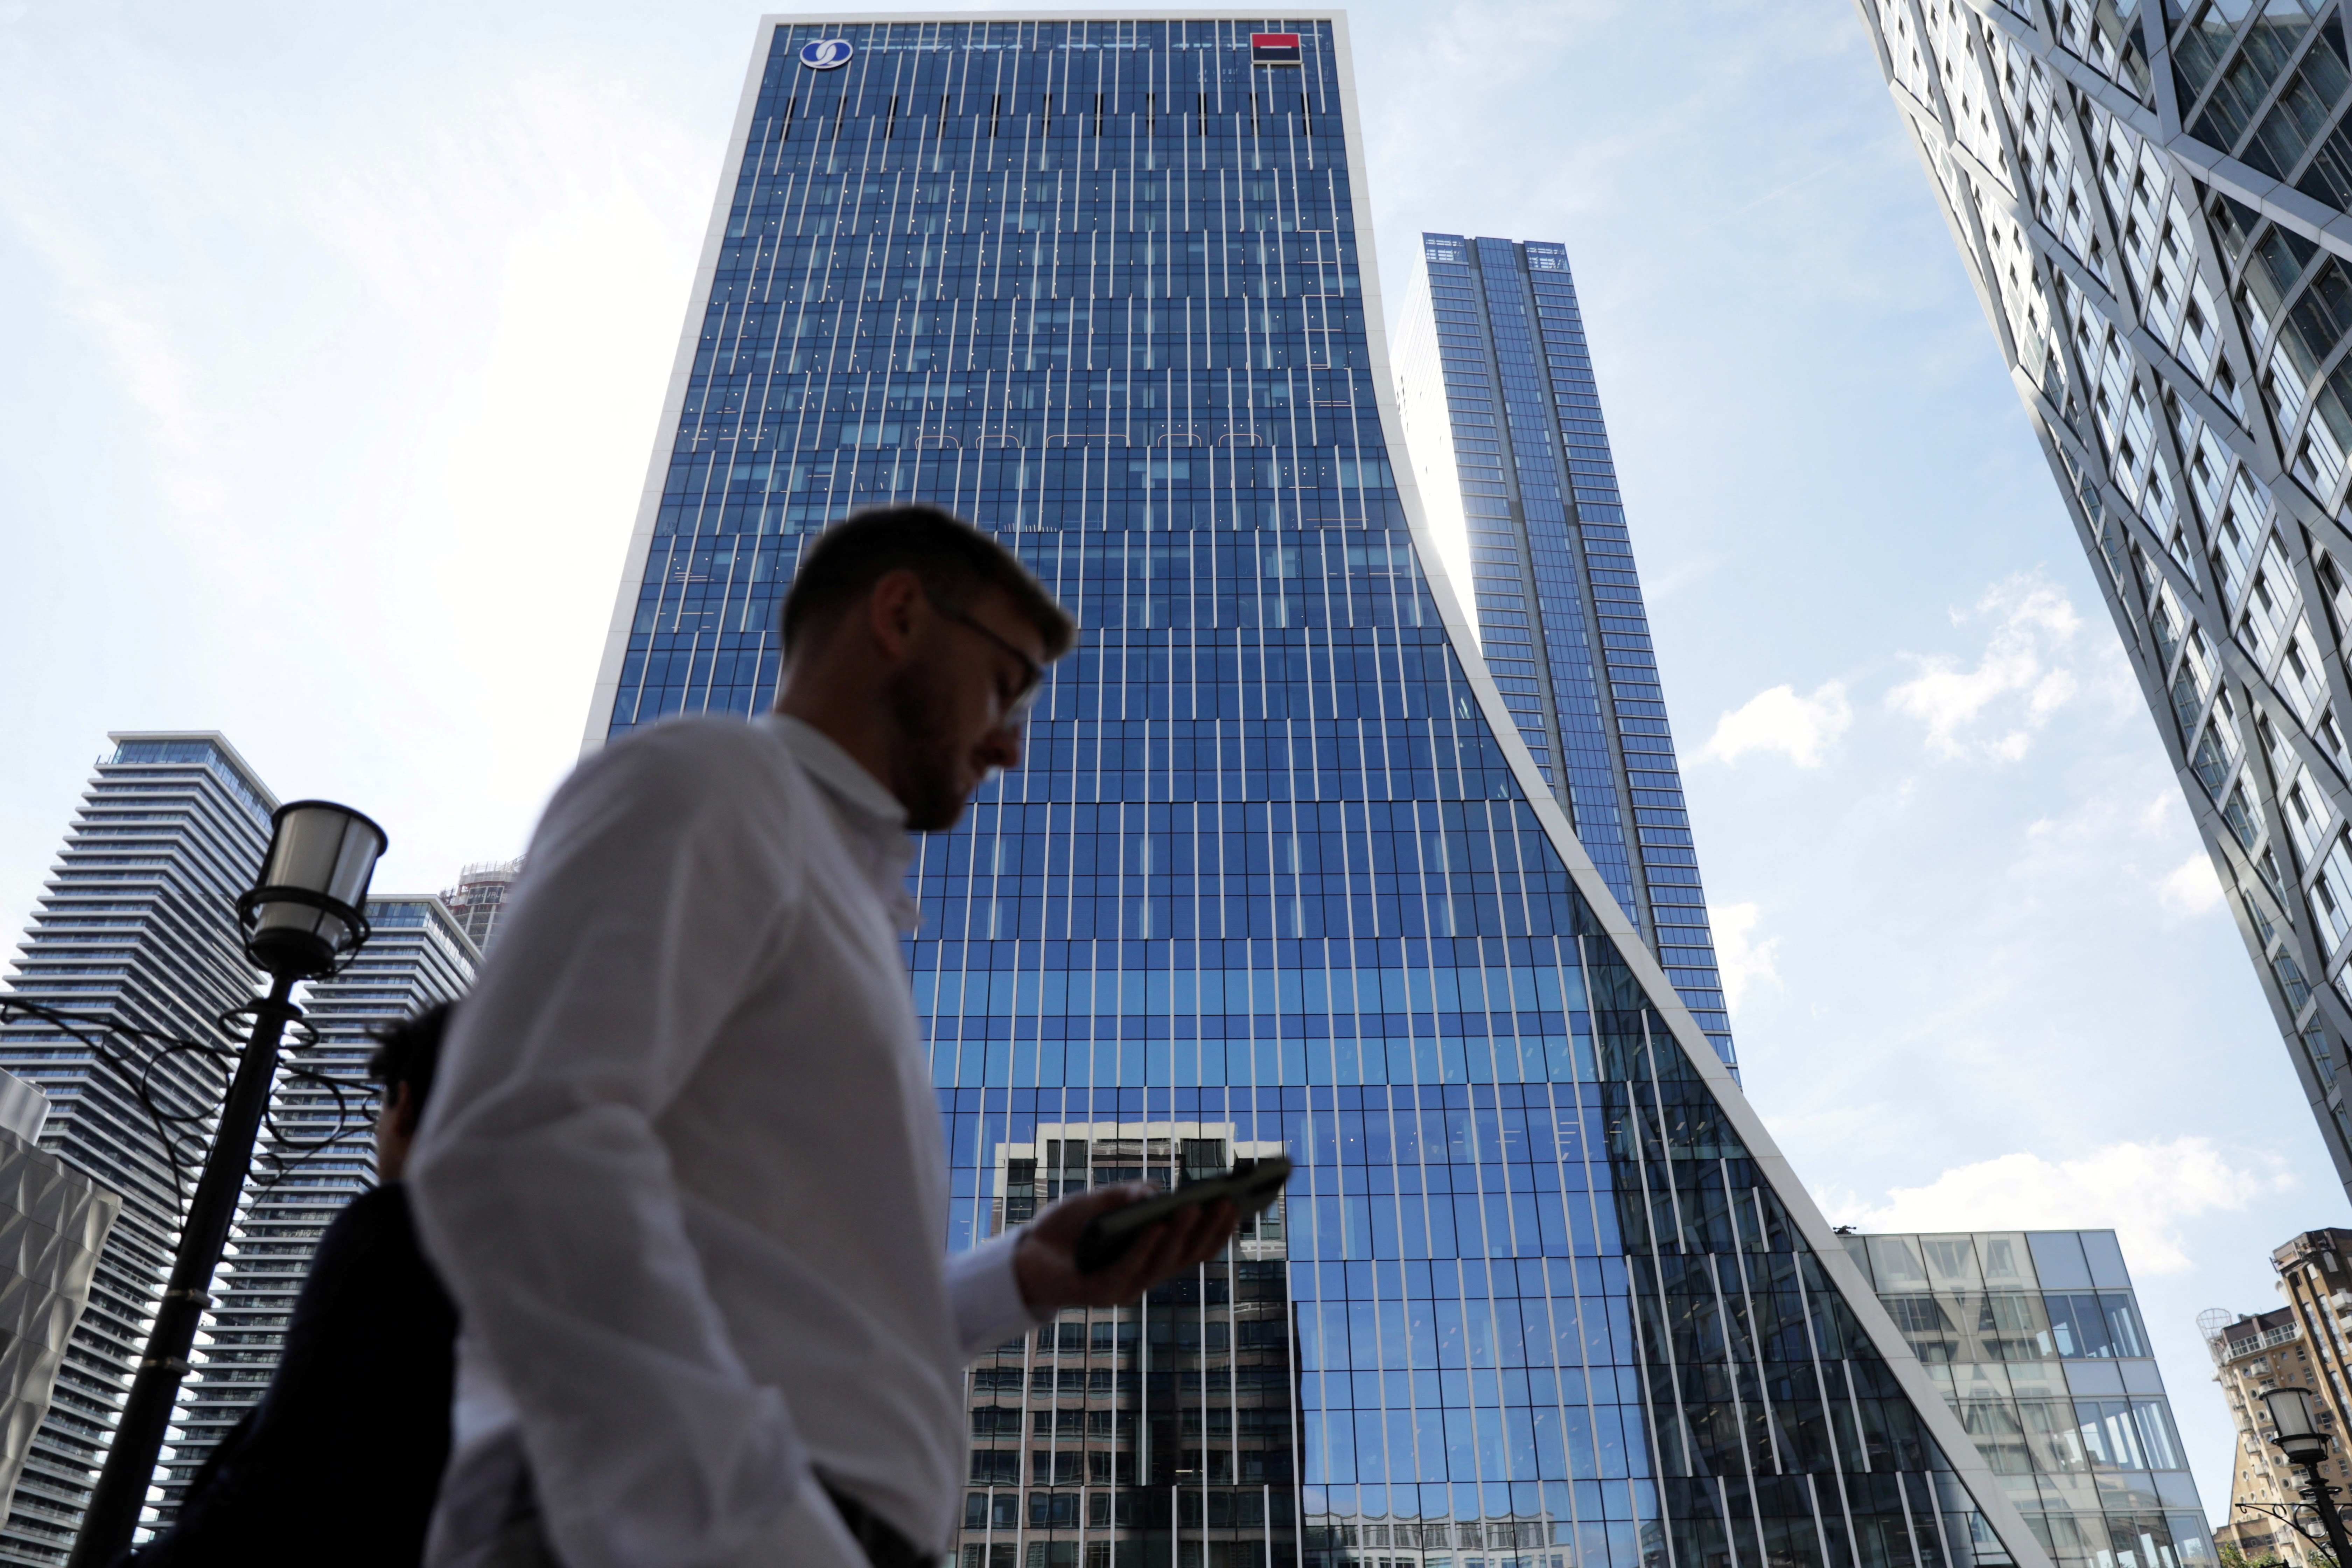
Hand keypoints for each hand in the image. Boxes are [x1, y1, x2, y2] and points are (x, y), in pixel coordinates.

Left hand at [1013, 1182, 1237, 1314]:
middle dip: (1209, 1229)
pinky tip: (1155, 1226)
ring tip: (1192, 1206)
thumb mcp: (1099, 1201)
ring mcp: (1126, 1286)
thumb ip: (1129, 1195)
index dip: (1219, 1228)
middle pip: (1188, 1255)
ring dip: (1180, 1234)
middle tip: (1227, 1202)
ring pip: (1163, 1263)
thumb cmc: (1066, 1229)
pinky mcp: (1102, 1293)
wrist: (1023, 1254)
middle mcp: (1145, 1275)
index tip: (1239, 1203)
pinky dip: (1145, 1247)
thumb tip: (1158, 1194)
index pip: (1195, 1246)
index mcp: (1151, 1255)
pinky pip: (1130, 1270)